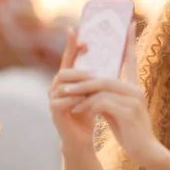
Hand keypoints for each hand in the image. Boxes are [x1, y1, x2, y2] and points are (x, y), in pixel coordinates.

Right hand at [48, 28, 95, 148]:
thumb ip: (98, 77)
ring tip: (93, 85)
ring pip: (62, 85)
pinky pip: (60, 101)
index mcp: (67, 80)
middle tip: (95, 73)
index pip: (68, 59)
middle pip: (64, 71)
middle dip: (79, 70)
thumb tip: (116, 55)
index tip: (74, 30)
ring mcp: (53, 99)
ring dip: (79, 84)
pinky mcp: (54, 112)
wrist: (81, 140)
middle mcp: (56, 87)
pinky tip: (85, 100)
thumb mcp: (95, 92)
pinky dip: (74, 99)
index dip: (70, 45)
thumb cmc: (89, 114)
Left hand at [63, 23, 164, 164]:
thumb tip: (89, 92)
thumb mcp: (116, 113)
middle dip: (80, 78)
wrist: (146, 152)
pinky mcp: (128, 112)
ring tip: (64, 96)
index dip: (130, 42)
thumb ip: (106, 99)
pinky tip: (78, 111)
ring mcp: (133, 100)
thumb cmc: (131, 134)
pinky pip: (101, 103)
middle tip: (62, 78)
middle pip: (103, 77)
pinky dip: (86, 105)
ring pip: (100, 88)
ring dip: (79, 92)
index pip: (132, 60)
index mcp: (134, 88)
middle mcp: (135, 90)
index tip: (129, 24)